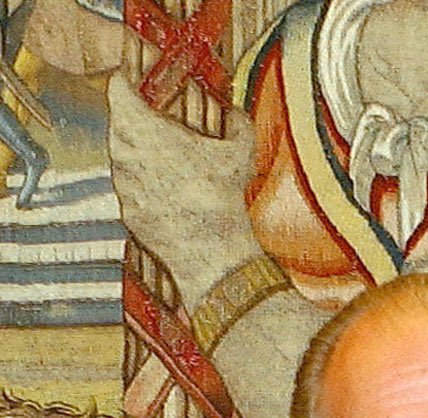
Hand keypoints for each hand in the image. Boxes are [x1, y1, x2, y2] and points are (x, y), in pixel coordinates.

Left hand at [106, 74, 258, 309]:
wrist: (212, 256)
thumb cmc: (221, 200)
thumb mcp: (240, 152)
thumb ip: (238, 123)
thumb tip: (236, 114)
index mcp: (144, 130)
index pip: (118, 90)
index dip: (126, 82)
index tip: (134, 81)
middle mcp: (125, 155)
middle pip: (118, 123)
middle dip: (134, 119)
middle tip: (155, 121)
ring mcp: (124, 187)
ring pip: (122, 157)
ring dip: (138, 154)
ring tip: (165, 160)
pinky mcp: (128, 212)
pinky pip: (130, 189)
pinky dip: (143, 186)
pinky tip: (167, 192)